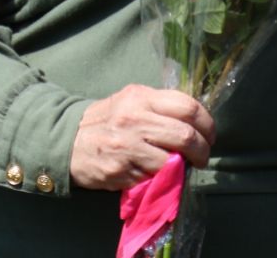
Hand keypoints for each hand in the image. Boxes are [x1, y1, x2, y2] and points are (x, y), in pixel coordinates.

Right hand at [70, 84, 214, 191]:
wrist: (67, 142)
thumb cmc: (106, 120)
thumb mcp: (130, 101)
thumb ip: (159, 107)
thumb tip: (194, 122)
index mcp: (141, 97)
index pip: (188, 106)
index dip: (207, 123)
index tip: (209, 135)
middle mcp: (135, 119)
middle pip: (185, 135)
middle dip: (202, 150)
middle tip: (202, 157)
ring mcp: (128, 146)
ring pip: (172, 161)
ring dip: (182, 168)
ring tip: (180, 168)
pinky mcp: (121, 170)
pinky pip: (153, 177)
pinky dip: (160, 179)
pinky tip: (157, 175)